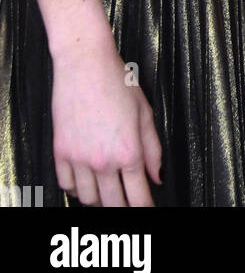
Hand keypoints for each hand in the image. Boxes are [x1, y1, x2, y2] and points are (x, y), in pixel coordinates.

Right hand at [51, 39, 161, 206]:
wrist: (85, 63)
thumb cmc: (117, 82)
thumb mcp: (145, 113)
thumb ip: (154, 149)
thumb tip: (157, 176)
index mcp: (129, 151)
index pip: (139, 198)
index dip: (146, 208)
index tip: (148, 209)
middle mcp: (104, 160)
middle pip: (113, 205)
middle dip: (124, 209)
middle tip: (129, 204)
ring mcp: (79, 158)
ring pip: (88, 200)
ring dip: (100, 201)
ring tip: (108, 193)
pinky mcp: (60, 152)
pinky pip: (66, 186)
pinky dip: (76, 190)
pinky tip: (86, 182)